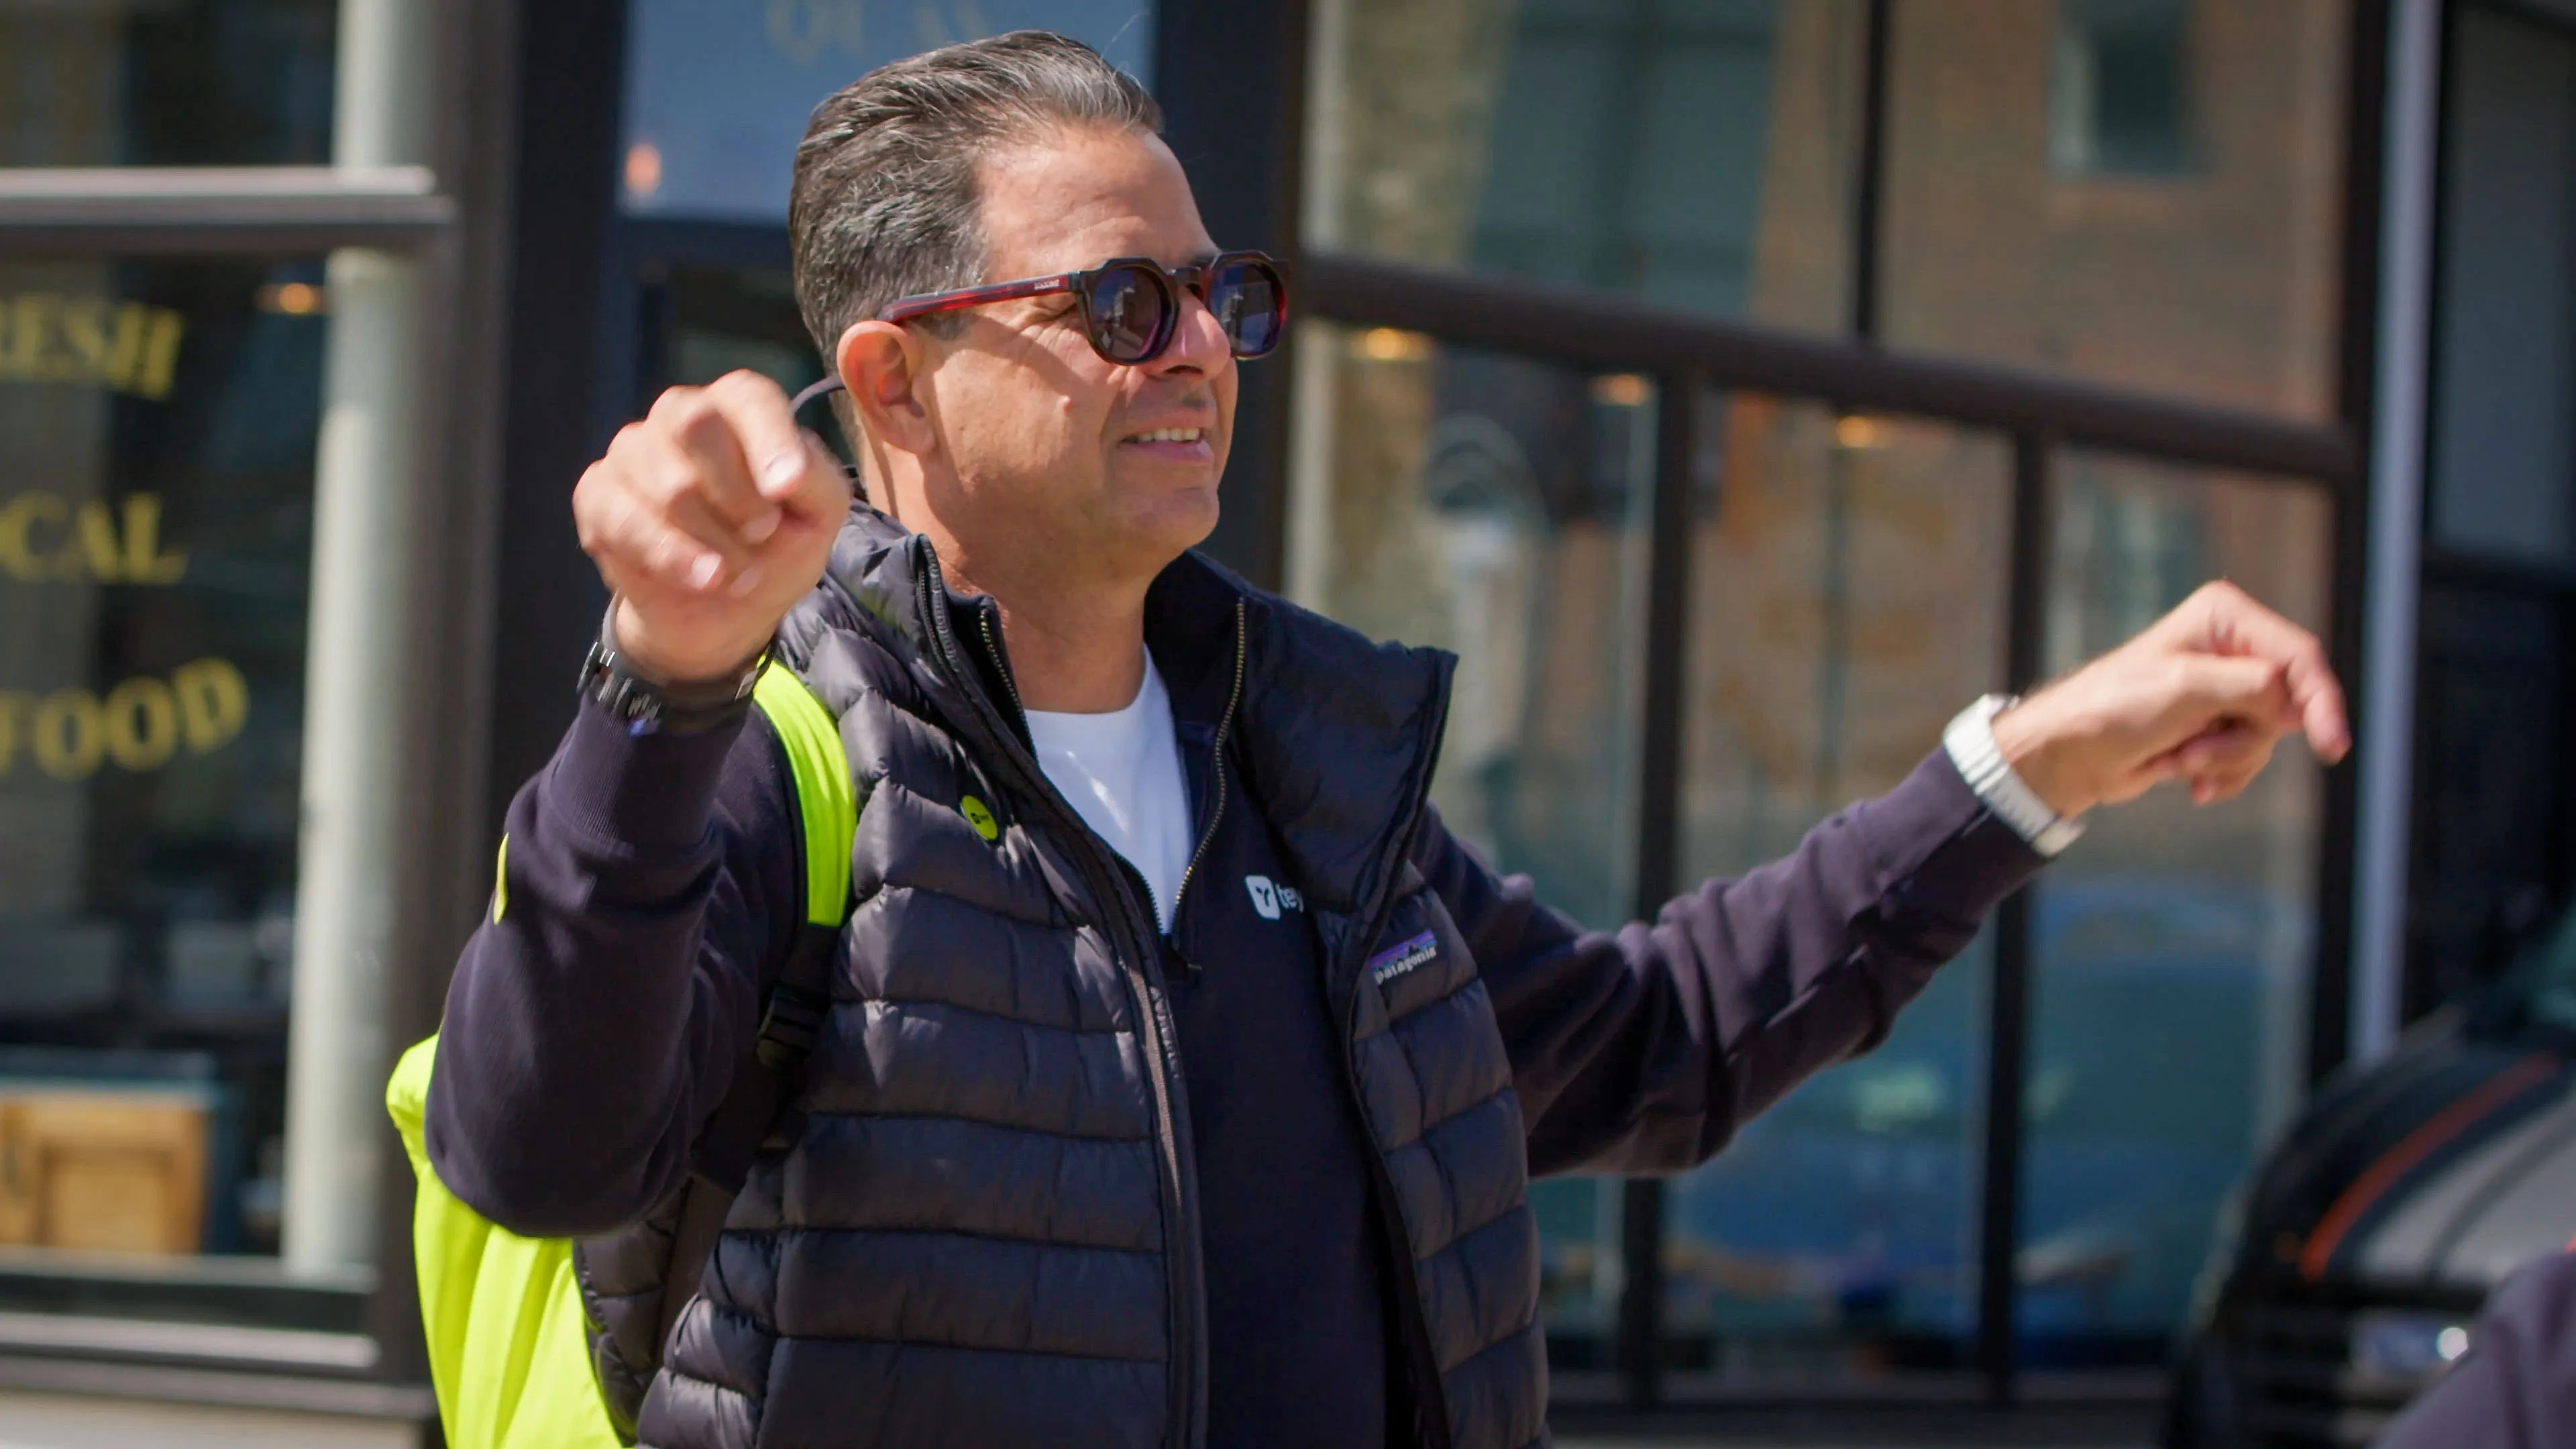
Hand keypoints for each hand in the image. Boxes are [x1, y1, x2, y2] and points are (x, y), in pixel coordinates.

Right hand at [573, 370, 850, 682]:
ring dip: (713, 541)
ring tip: (738, 573)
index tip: (787, 489)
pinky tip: (702, 579)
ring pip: (665, 483)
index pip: (747, 396)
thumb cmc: (778, 547)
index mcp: (739, 406)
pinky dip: (671, 557)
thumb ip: (816, 482)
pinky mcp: (597, 494)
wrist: (725, 611)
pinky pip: (624, 519)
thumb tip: (787, 475)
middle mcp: (680, 414)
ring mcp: (631, 451)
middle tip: (761, 534)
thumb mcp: (818, 517)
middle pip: (693, 423)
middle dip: (734, 493)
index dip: (768, 439)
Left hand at [1990, 580, 2350, 817]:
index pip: (2298, 656)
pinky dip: (2221, 774)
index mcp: (2225, 617)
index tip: (2332, 747)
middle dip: (2242, 739)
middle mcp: (2232, 647)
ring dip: (2224, 759)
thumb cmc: (2114, 709)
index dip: (2321, 701)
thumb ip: (2251, 688)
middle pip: (2287, 704)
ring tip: (2177, 759)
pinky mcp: (2218, 725)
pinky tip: (2183, 776)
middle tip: (2193, 750)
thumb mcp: (2184, 690)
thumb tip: (2295, 704)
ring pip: (2267, 737)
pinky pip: (2249, 759)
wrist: (2070, 755)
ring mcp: (2227, 689)